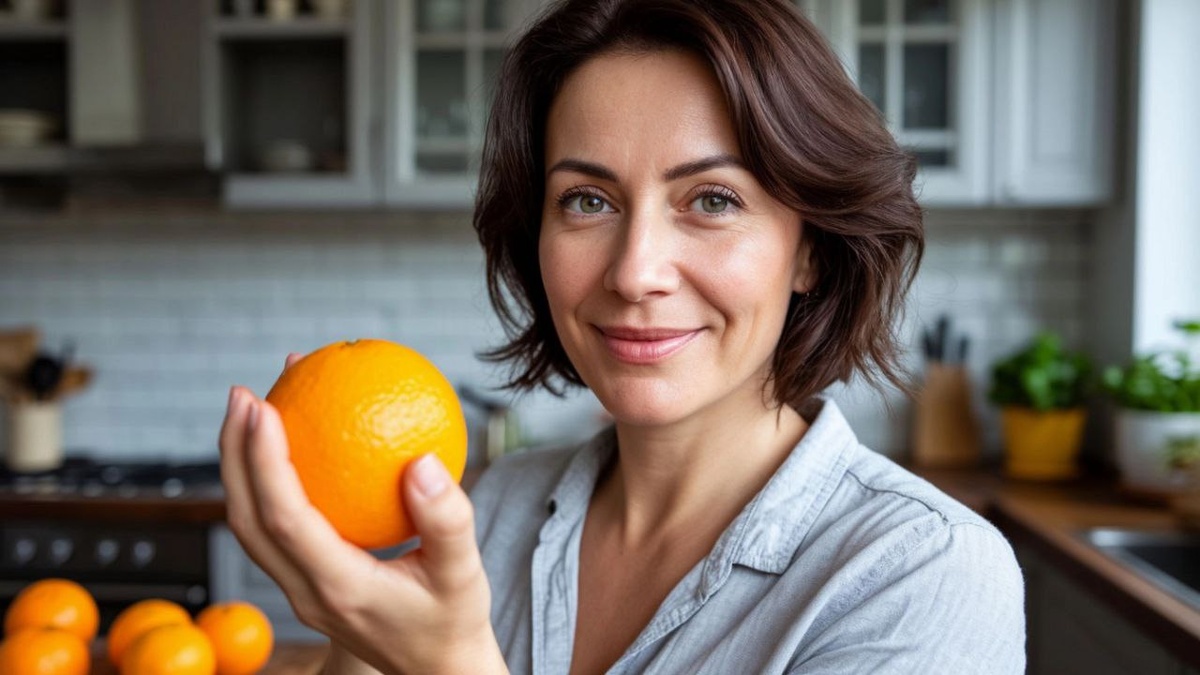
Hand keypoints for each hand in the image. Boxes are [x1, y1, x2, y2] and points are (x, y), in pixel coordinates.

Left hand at [219, 354, 506, 674]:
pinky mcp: (306, 583)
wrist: (438, 672)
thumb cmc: (454, 621)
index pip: (285, 518)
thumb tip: (423, 460)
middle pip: (246, 519)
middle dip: (234, 453)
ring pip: (250, 526)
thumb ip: (448, 520)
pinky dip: (267, 482)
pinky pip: (273, 527)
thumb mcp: (466, 573)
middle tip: (243, 394)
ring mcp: (300, 592)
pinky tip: (291, 446)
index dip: (265, 461)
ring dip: (241, 467)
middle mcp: (307, 592)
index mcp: (339, 587)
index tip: (265, 407)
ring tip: (251, 411)